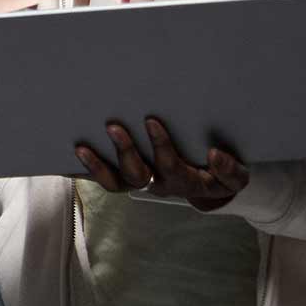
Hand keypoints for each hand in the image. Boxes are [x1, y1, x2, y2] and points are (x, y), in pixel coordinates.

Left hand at [74, 115, 251, 211]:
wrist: (208, 184)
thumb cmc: (219, 173)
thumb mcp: (234, 177)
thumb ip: (229, 170)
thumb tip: (214, 154)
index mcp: (182, 180)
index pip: (169, 166)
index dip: (160, 147)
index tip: (152, 121)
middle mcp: (157, 183)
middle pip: (136, 175)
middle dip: (124, 151)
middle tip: (114, 126)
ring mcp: (140, 182)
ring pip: (115, 182)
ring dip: (97, 166)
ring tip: (82, 147)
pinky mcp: (127, 178)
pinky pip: (105, 178)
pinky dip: (86, 171)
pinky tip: (71, 154)